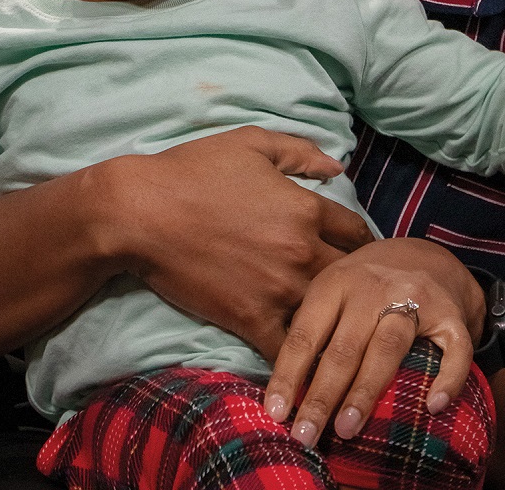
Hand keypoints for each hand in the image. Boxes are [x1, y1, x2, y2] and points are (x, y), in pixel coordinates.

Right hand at [91, 126, 372, 359]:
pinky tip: (303, 360)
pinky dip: (299, 356)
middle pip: (352, 277)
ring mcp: (278, 290)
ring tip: (336, 327)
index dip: (363, 241)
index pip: (358, 231)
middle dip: (356, 283)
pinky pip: (288, 348)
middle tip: (354, 292)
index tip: (360, 252)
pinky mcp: (250, 320)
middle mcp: (302, 252)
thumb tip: (337, 169)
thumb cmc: (195, 170)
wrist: (142, 212)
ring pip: (328, 316)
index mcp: (306, 209)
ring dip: (334, 320)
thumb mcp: (252, 144)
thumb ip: (300, 153)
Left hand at [262, 237, 485, 447]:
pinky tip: (433, 407)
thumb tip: (281, 391)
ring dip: (365, 390)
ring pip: (387, 347)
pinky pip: (453, 349)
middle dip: (322, 394)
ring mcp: (414, 298)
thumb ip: (312, 328)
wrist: (424, 254)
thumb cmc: (365, 285)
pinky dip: (447, 378)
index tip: (274, 413)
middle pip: (344, 346)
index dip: (288, 374)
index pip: (306, 333)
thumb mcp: (332, 290)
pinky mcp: (450, 314)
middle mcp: (372, 288)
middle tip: (305, 434)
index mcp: (336, 282)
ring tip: (347, 429)